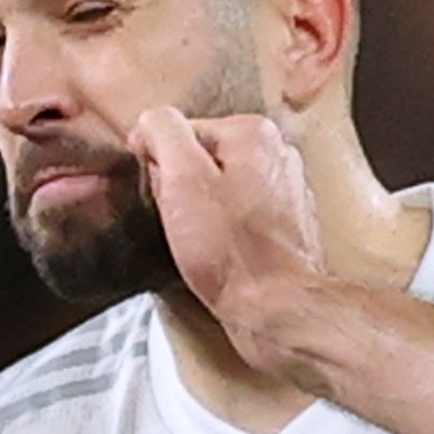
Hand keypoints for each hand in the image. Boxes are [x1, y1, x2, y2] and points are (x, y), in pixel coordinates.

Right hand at [126, 106, 323, 371]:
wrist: (276, 310)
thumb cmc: (233, 253)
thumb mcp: (182, 178)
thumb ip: (163, 132)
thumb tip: (149, 123)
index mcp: (253, 133)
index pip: (180, 131)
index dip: (159, 165)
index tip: (162, 194)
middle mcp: (276, 155)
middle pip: (198, 160)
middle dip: (179, 189)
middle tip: (183, 222)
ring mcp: (284, 191)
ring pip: (215, 191)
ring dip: (198, 215)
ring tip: (202, 243)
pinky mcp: (282, 227)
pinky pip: (234, 219)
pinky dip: (220, 235)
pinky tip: (218, 255)